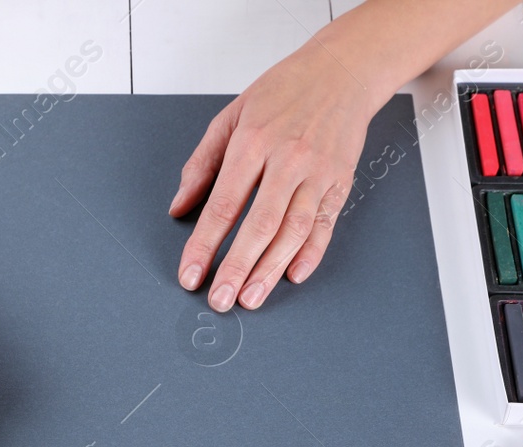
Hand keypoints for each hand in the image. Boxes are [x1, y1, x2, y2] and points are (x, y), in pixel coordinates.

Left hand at [171, 43, 377, 310]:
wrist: (342, 70)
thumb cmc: (284, 91)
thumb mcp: (231, 116)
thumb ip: (202, 164)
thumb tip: (180, 206)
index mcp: (253, 142)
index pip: (223, 205)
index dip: (204, 245)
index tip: (190, 274)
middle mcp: (288, 160)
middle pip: (259, 225)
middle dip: (237, 268)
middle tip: (220, 300)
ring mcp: (318, 172)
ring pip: (293, 231)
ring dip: (270, 269)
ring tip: (251, 298)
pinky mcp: (340, 181)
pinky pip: (325, 224)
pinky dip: (311, 253)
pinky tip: (293, 275)